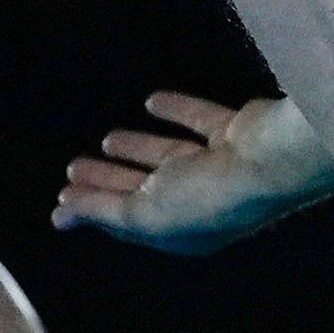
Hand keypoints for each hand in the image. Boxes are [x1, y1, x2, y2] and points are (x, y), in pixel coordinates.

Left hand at [55, 91, 333, 256]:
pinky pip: (198, 120)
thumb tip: (59, 217)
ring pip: (170, 157)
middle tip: (74, 169)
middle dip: (109, 181)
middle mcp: (202, 202)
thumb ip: (103, 210)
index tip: (61, 199)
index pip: (128, 220)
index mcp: (182, 231)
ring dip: (137, 149)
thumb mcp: (145, 211)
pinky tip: (151, 101)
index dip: (94, 208)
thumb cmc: (209, 193)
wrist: (274, 159)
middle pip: (145, 190)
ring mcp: (222, 167)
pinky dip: (175, 111)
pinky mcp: (237, 134)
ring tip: (106, 139)